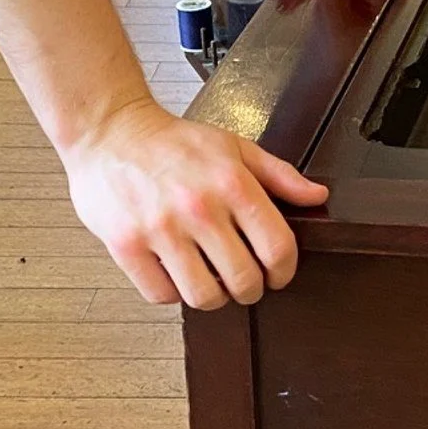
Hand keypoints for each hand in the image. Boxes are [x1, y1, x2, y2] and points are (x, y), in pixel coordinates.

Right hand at [65, 101, 327, 307]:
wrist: (109, 132)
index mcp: (232, 183)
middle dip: (250, 288)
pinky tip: (174, 273)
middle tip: (243, 280)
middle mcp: (198, 208)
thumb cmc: (173, 142)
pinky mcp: (126, 245)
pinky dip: (172, 292)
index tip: (278, 274)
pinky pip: (162, 295)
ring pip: (204, 296)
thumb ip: (279, 175)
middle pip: (244, 281)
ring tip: (209, 280)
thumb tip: (318, 196)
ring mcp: (160, 229)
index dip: (284, 272)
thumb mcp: (234, 147)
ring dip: (213, 296)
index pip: (277, 249)